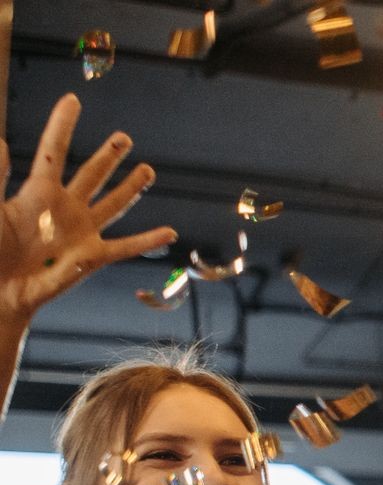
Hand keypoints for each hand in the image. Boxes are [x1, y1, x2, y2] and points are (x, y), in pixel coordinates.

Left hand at [0, 95, 175, 329]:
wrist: (2, 289)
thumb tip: (0, 140)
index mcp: (38, 192)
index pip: (55, 151)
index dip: (63, 125)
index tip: (73, 100)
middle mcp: (65, 208)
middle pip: (92, 175)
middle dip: (108, 155)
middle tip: (123, 137)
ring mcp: (82, 232)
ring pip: (114, 204)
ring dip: (131, 188)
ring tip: (147, 170)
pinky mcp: (93, 257)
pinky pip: (126, 247)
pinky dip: (148, 240)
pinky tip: (169, 232)